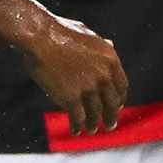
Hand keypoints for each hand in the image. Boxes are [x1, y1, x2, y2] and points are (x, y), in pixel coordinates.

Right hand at [17, 11, 127, 135]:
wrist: (41, 38)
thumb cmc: (60, 32)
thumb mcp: (89, 35)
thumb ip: (101, 45)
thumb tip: (110, 45)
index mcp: (111, 59)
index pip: (121, 85)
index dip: (119, 98)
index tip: (117, 106)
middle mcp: (104, 75)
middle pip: (112, 102)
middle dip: (111, 115)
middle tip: (111, 124)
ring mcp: (89, 88)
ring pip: (96, 113)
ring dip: (94, 123)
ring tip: (92, 129)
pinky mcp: (72, 98)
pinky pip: (78, 117)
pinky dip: (77, 126)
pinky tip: (75, 130)